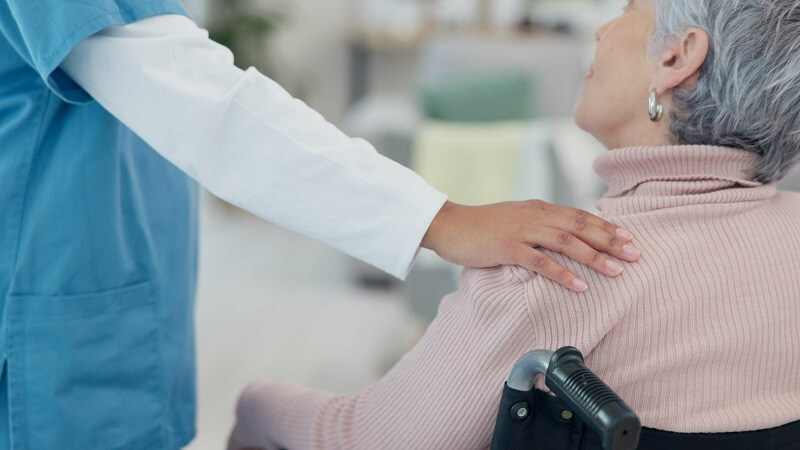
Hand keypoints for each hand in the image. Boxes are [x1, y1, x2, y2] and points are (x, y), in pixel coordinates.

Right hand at [420, 200, 639, 292]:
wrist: (449, 225)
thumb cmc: (482, 227)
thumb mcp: (516, 221)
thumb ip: (539, 227)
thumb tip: (564, 241)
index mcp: (539, 209)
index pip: (581, 216)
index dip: (608, 227)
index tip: (630, 238)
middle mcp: (535, 215)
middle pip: (581, 226)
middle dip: (611, 240)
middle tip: (635, 254)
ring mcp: (521, 230)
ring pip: (566, 241)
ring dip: (594, 257)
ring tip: (616, 271)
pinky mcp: (507, 247)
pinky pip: (540, 261)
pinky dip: (562, 273)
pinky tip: (579, 285)